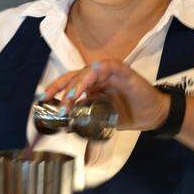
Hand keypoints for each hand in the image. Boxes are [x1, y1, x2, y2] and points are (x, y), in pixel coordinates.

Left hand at [40, 60, 169, 131]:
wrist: (151, 116)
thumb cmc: (128, 115)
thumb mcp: (102, 119)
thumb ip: (86, 119)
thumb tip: (67, 127)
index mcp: (92, 85)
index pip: (69, 82)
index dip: (55, 88)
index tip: (42, 99)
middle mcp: (98, 76)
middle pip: (74, 76)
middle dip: (63, 89)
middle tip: (57, 105)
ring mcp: (110, 72)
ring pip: (87, 71)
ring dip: (77, 84)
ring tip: (70, 98)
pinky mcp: (123, 71)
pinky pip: (106, 66)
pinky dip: (95, 73)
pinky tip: (88, 85)